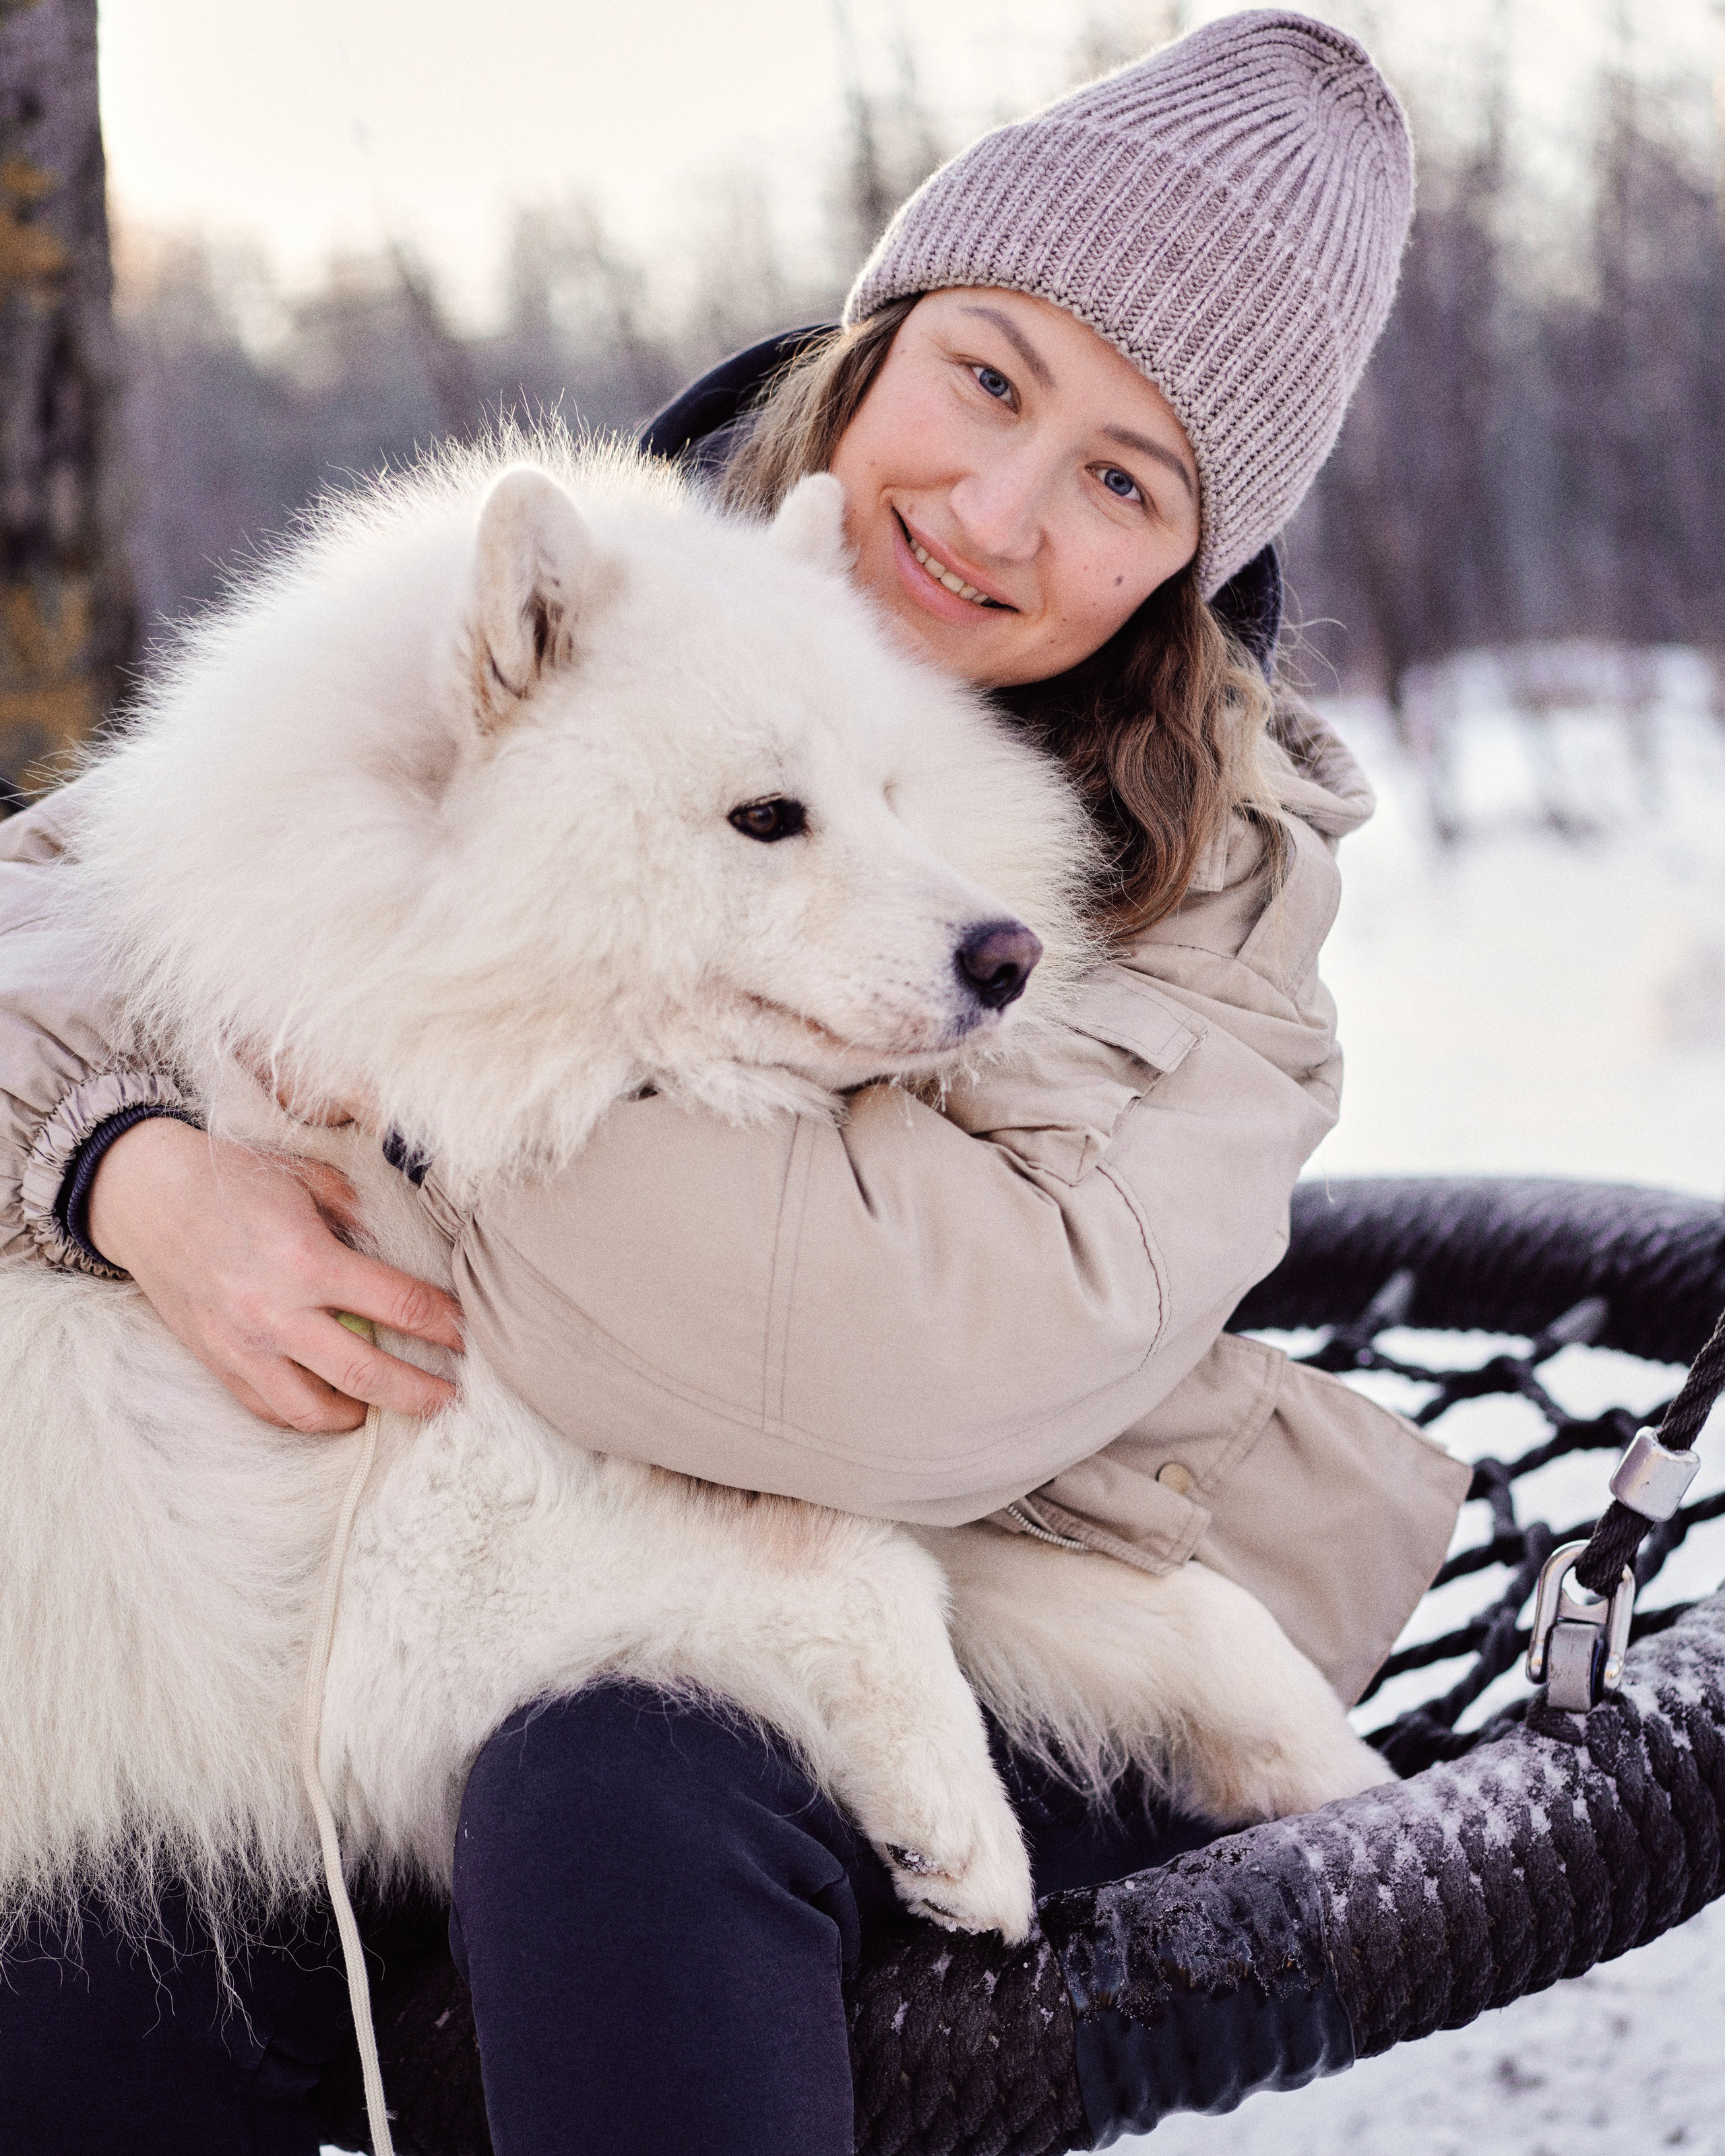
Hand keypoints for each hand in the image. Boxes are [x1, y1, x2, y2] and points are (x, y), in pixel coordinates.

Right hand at [87, 1116, 462, 1432]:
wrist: (143, 1194)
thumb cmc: (230, 1178)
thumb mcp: (306, 1177)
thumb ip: (358, 1214)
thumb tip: (402, 1246)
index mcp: (306, 1260)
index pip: (399, 1305)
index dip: (446, 1326)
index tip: (472, 1336)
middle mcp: (275, 1312)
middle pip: (367, 1373)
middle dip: (421, 1392)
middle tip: (457, 1399)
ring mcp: (242, 1346)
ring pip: (314, 1410)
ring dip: (363, 1413)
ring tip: (393, 1404)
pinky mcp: (217, 1362)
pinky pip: (270, 1409)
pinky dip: (309, 1415)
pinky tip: (334, 1404)